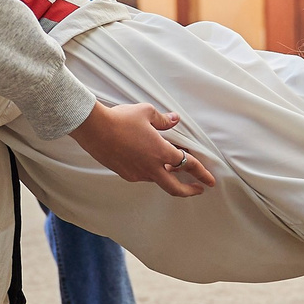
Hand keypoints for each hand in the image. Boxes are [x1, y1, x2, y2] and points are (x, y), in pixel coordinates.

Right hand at [68, 102, 214, 197]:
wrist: (94, 129)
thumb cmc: (121, 119)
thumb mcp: (147, 112)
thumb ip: (164, 120)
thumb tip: (174, 120)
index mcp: (161, 153)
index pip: (188, 165)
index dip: (202, 173)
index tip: (210, 181)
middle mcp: (151, 168)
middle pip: (175, 188)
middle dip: (189, 190)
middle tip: (198, 189)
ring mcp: (137, 173)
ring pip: (158, 179)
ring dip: (168, 176)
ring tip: (172, 166)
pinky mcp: (124, 173)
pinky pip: (143, 175)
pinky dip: (151, 171)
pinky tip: (149, 161)